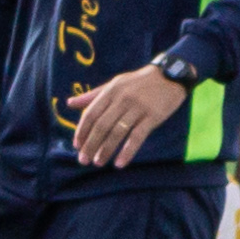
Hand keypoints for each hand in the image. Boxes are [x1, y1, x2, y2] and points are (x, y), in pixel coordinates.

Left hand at [64, 66, 190, 167]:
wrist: (170, 75)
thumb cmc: (139, 82)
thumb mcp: (115, 84)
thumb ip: (93, 95)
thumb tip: (69, 103)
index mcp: (110, 91)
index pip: (91, 113)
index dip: (82, 131)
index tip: (77, 145)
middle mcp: (122, 99)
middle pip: (102, 125)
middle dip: (90, 144)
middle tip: (83, 160)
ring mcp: (138, 108)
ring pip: (117, 132)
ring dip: (106, 150)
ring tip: (98, 163)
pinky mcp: (153, 116)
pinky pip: (137, 137)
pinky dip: (127, 151)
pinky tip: (120, 163)